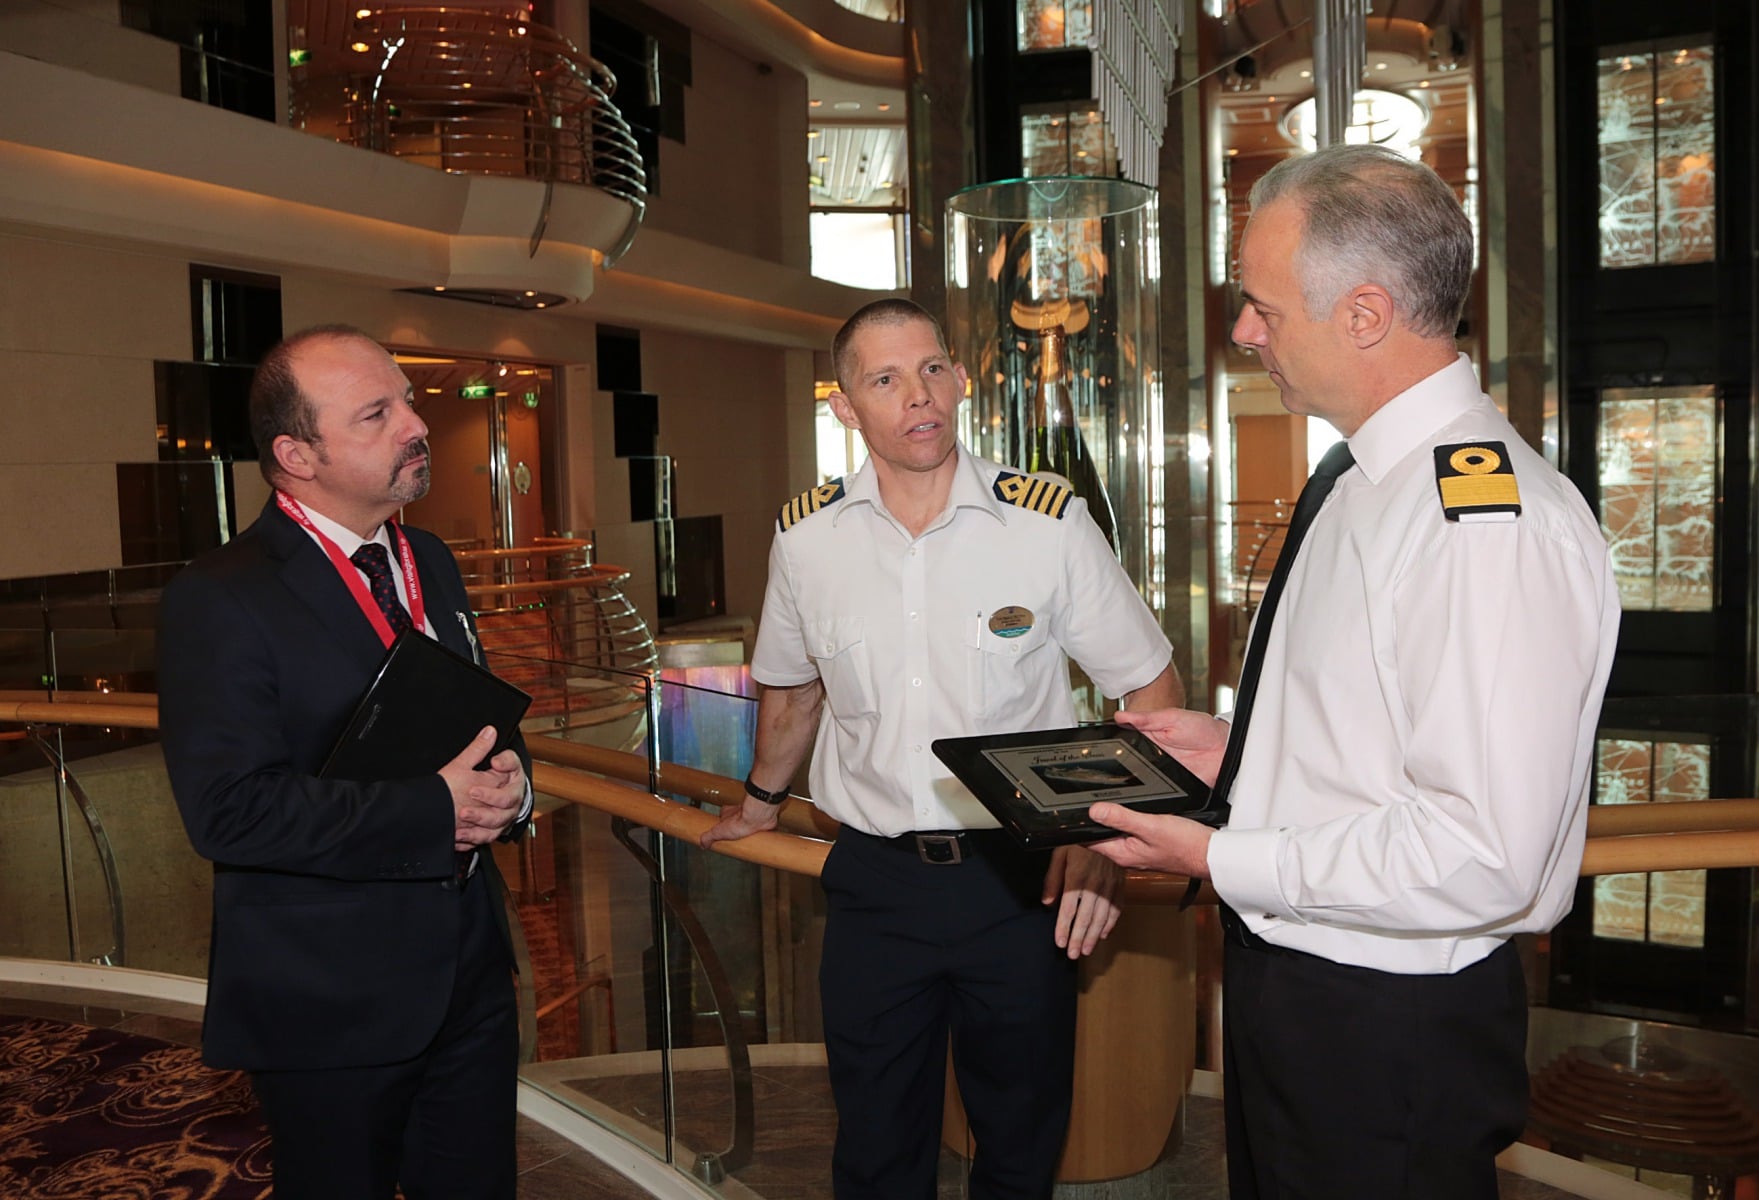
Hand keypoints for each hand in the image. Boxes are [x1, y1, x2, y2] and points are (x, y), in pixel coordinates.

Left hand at [439, 726, 525, 847]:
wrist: (465, 807)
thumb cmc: (467, 783)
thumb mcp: (467, 764)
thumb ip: (479, 749)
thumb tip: (489, 731)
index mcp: (509, 778)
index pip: (514, 767)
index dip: (507, 764)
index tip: (494, 762)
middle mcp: (510, 798)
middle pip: (508, 799)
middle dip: (490, 797)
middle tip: (472, 792)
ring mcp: (502, 817)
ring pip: (498, 821)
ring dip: (480, 819)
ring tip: (463, 814)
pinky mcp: (491, 833)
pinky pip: (484, 837)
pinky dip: (471, 836)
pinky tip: (458, 833)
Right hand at [699, 795, 780, 848]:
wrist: (758, 817)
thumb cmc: (740, 820)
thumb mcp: (718, 832)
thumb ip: (708, 837)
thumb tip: (702, 843)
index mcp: (727, 813)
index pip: (722, 818)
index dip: (722, 825)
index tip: (723, 831)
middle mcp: (740, 813)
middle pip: (736, 820)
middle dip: (737, 828)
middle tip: (737, 837)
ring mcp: (752, 816)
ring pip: (750, 822)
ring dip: (750, 830)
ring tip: (749, 840)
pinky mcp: (763, 821)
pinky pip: (763, 826)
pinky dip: (763, 831)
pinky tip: (763, 839)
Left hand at [1043, 844, 1121, 958]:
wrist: (1108, 827)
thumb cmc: (1081, 838)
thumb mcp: (1060, 853)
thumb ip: (1053, 879)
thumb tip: (1047, 901)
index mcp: (1076, 876)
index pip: (1068, 909)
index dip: (1064, 928)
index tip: (1060, 942)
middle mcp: (1094, 883)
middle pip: (1085, 917)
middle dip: (1078, 938)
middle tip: (1073, 954)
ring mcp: (1109, 885)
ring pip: (1101, 916)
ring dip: (1093, 935)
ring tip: (1086, 949)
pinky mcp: (1120, 883)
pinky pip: (1117, 907)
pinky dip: (1111, 923)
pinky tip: (1103, 933)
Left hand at [1086, 804, 1212, 877]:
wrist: (1211, 855)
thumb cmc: (1186, 846)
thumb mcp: (1150, 826)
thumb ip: (1121, 818)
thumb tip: (1094, 811)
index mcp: (1121, 853)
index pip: (1088, 840)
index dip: (1077, 825)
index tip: (1069, 810)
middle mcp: (1127, 854)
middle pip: (1100, 835)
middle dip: (1093, 819)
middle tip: (1086, 798)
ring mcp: (1138, 850)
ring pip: (1116, 832)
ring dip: (1111, 818)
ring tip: (1107, 801)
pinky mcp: (1150, 845)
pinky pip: (1131, 831)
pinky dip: (1128, 820)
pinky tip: (1133, 810)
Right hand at [1115, 707, 1229, 786]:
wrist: (1224, 749)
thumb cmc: (1202, 728)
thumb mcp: (1171, 718)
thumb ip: (1146, 718)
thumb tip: (1121, 716)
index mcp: (1148, 737)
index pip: (1124, 742)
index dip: (1114, 746)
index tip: (1104, 747)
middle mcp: (1151, 755)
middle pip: (1128, 763)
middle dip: (1120, 766)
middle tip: (1119, 764)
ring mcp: (1159, 772)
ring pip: (1139, 779)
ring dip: (1134, 779)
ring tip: (1131, 776)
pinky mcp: (1169, 786)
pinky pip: (1155, 791)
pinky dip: (1150, 792)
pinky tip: (1147, 788)